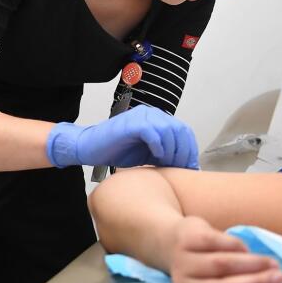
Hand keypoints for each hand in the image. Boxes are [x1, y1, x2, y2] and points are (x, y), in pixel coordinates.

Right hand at [46, 105, 199, 168]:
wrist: (90, 147)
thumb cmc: (116, 151)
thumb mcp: (147, 154)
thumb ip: (165, 154)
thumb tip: (188, 165)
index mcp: (156, 119)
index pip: (183, 131)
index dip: (190, 149)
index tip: (191, 167)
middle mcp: (151, 114)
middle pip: (179, 130)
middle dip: (183, 152)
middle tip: (181, 168)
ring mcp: (140, 117)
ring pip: (168, 130)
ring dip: (172, 150)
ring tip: (167, 164)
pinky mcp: (130, 124)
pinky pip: (151, 132)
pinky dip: (157, 145)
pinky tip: (156, 156)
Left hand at [169, 217, 281, 282]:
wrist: (175, 243)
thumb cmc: (208, 273)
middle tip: (280, 277)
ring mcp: (183, 264)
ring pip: (221, 266)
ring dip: (253, 265)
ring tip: (272, 263)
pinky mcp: (186, 241)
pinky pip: (217, 243)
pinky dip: (238, 246)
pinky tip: (248, 249)